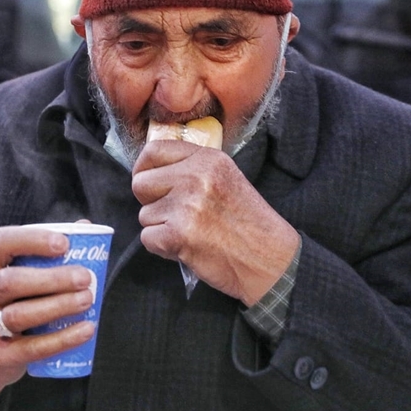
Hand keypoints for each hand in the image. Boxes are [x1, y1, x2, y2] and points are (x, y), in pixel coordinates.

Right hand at [0, 226, 95, 400]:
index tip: (64, 243)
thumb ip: (41, 252)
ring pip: (19, 315)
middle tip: (85, 277)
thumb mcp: (7, 274)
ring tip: (87, 300)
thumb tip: (84, 226)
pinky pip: (31, 348)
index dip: (32, 239)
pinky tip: (86, 330)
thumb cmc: (3, 303)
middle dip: (51, 278)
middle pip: (10, 281)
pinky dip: (61, 339)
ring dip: (58, 306)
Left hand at [133, 140, 297, 305]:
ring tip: (191, 232)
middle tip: (174, 214)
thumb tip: (150, 168)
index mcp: (207, 159)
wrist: (269, 260)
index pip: (153, 150)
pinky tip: (187, 247)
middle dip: (151, 202)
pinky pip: (147, 238)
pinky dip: (162, 248)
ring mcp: (186, 206)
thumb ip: (192, 168)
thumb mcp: (226, 178)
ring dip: (161, 228)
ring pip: (144, 214)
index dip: (145, 168)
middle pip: (140, 183)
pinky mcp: (178, 235)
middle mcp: (195, 177)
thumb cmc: (247, 222)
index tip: (152, 182)